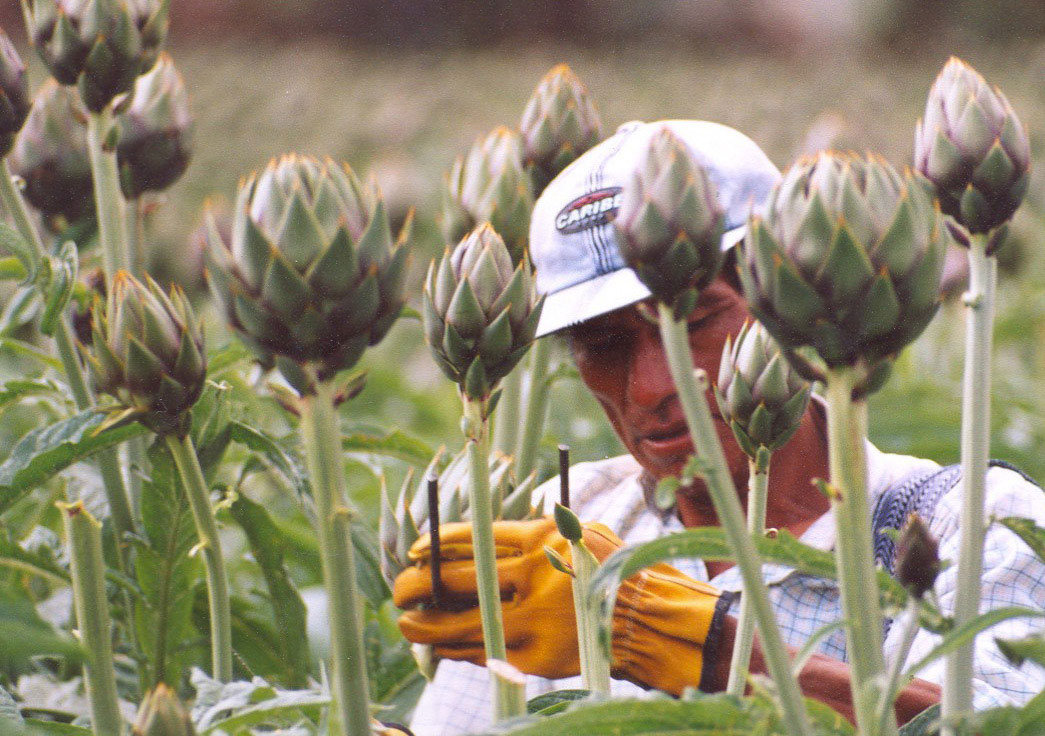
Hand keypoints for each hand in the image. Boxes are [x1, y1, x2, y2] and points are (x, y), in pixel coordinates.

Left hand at [393, 516, 727, 694]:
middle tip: (399, 590)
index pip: (473, 538)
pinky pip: (485, 654)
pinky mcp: (540, 656)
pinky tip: (439, 645)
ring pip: (464, 624)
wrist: (650, 620)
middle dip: (419, 586)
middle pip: (459, 581)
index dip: (434, 545)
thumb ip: (533, 535)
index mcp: (543, 539)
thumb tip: (475, 541)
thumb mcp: (578, 533)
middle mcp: (536, 576)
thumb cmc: (610, 569)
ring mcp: (537, 619)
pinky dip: (456, 649)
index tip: (413, 551)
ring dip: (427, 625)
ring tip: (406, 622)